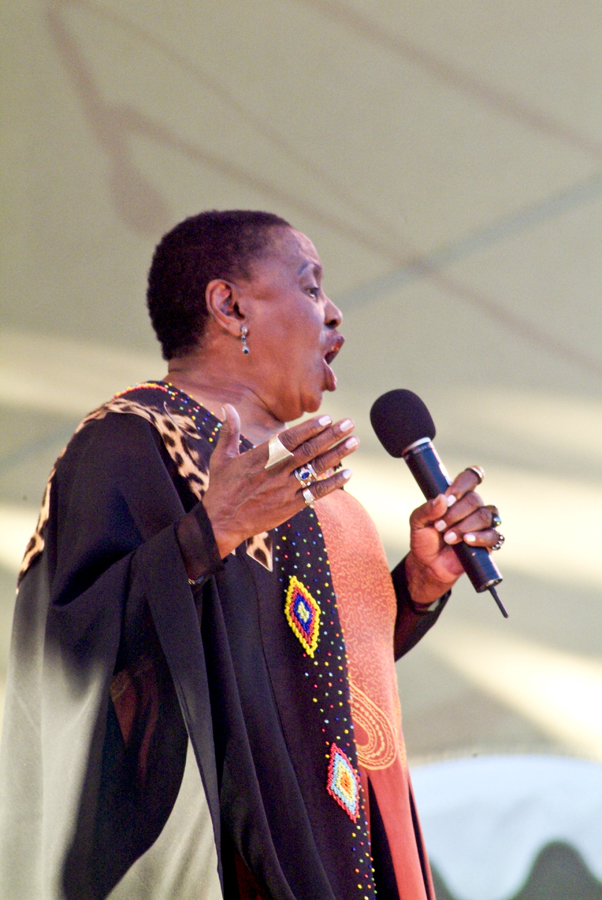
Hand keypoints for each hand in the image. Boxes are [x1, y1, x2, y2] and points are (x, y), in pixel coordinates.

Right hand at [202, 404, 358, 556]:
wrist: (222, 522)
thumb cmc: (222, 487)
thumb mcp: (222, 457)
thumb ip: (229, 431)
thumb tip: (226, 407)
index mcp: (261, 456)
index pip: (290, 438)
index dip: (310, 428)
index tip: (328, 418)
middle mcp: (276, 471)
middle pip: (309, 450)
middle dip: (332, 436)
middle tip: (349, 423)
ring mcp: (285, 489)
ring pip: (316, 469)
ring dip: (337, 455)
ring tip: (354, 442)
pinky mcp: (291, 506)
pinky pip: (316, 493)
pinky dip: (332, 483)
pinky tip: (348, 474)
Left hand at [405, 467, 502, 607]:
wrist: (428, 565)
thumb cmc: (424, 540)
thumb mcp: (417, 522)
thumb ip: (427, 509)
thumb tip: (442, 499)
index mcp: (457, 497)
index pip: (470, 478)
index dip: (462, 485)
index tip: (449, 498)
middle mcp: (472, 508)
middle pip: (475, 500)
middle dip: (456, 513)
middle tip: (440, 527)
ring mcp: (482, 524)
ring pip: (485, 516)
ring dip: (465, 526)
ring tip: (449, 538)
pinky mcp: (488, 542)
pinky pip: (494, 535)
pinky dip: (480, 537)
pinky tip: (467, 541)